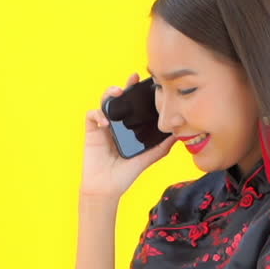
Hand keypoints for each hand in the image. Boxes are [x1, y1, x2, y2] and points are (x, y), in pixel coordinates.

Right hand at [81, 72, 178, 198]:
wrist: (106, 189)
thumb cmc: (124, 175)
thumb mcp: (147, 159)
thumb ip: (161, 147)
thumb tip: (178, 135)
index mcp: (129, 128)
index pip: (134, 106)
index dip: (138, 92)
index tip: (146, 82)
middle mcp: (116, 124)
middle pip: (119, 99)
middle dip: (124, 86)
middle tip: (132, 79)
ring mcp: (103, 127)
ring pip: (104, 102)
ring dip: (109, 94)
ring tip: (117, 93)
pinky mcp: (91, 132)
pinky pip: (92, 116)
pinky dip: (98, 114)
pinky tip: (106, 122)